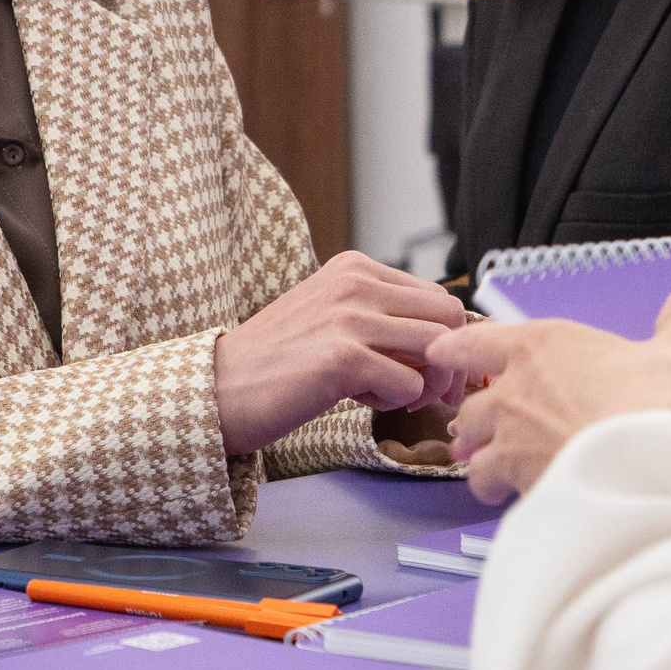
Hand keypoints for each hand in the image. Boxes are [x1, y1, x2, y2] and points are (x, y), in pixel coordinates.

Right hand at [212, 251, 469, 454]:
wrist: (221, 385)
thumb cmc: (276, 360)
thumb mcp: (330, 316)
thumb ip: (380, 316)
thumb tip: (448, 343)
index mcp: (354, 267)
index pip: (437, 296)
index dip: (449, 339)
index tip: (435, 373)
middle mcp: (355, 283)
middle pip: (448, 317)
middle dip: (450, 362)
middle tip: (428, 393)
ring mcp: (349, 318)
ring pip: (437, 351)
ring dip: (424, 385)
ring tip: (386, 394)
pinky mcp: (343, 358)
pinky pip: (410, 386)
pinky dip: (394, 402)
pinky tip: (357, 398)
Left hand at [430, 269, 670, 503]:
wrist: (645, 464)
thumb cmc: (656, 402)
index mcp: (539, 345)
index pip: (472, 342)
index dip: (454, 349)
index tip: (441, 352)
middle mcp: (512, 386)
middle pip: (470, 400)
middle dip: (473, 415)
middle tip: (477, 425)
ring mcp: (506, 432)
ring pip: (470, 443)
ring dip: (476, 453)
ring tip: (487, 464)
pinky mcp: (511, 474)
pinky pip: (486, 481)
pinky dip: (492, 488)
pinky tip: (505, 494)